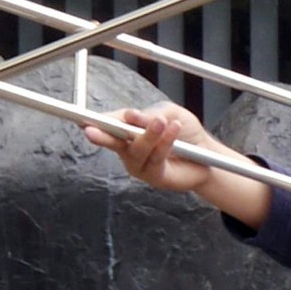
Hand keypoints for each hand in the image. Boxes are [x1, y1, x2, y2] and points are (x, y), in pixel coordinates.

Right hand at [82, 104, 227, 193]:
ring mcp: (139, 165)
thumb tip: (131, 116)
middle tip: (91, 130)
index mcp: (128, 130)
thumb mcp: (168, 113)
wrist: (208, 153)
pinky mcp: (154, 177)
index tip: (82, 120)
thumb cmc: (185, 131)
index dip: (96, 122)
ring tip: (160, 121)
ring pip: (137, 149)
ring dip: (148, 134)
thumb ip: (149, 115)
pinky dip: (164, 142)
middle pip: (113, 141)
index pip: (109, 124)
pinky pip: (156, 158)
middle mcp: (129, 149)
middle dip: (101, 136)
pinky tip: (173, 129)